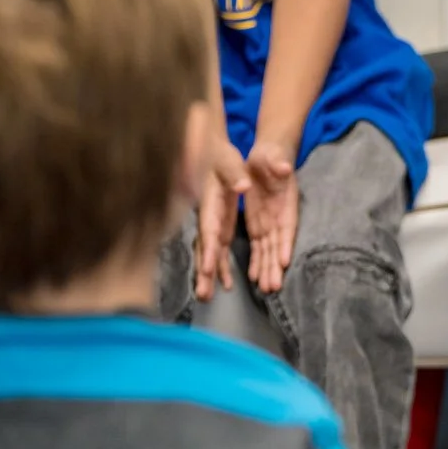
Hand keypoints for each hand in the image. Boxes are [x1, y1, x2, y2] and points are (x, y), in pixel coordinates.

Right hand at [194, 137, 248, 302]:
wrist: (209, 151)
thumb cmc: (219, 155)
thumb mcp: (228, 160)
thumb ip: (235, 173)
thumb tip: (244, 185)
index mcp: (210, 203)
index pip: (209, 230)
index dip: (208, 251)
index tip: (206, 271)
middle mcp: (208, 217)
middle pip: (205, 248)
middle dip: (204, 272)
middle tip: (203, 296)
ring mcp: (213, 222)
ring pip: (210, 253)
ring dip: (210, 275)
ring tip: (207, 297)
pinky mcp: (219, 224)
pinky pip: (218, 249)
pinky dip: (220, 265)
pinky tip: (225, 282)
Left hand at [244, 140, 299, 295]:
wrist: (267, 157)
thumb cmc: (271, 156)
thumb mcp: (273, 156)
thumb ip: (278, 164)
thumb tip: (284, 168)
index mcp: (285, 203)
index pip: (287, 226)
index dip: (285, 243)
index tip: (284, 261)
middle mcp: (279, 218)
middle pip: (278, 245)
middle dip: (275, 266)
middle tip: (273, 286)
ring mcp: (268, 224)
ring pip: (268, 250)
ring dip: (267, 269)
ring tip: (265, 289)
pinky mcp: (257, 225)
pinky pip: (257, 246)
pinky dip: (256, 262)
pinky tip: (254, 278)